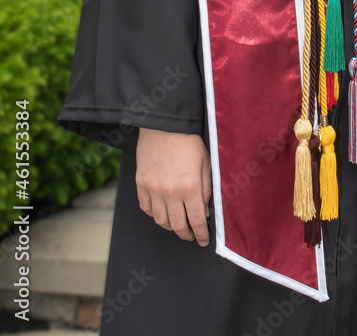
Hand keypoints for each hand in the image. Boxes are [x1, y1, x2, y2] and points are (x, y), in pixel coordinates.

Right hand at [136, 128, 212, 245]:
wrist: (164, 124)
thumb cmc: (189, 141)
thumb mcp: (205, 163)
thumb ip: (206, 189)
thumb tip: (204, 212)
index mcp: (190, 187)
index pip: (196, 221)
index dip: (201, 234)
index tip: (203, 241)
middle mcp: (170, 192)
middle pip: (177, 226)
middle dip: (186, 235)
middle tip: (191, 236)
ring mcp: (153, 189)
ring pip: (160, 220)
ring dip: (170, 227)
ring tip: (177, 226)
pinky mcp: (141, 183)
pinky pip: (146, 208)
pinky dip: (154, 214)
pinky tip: (162, 212)